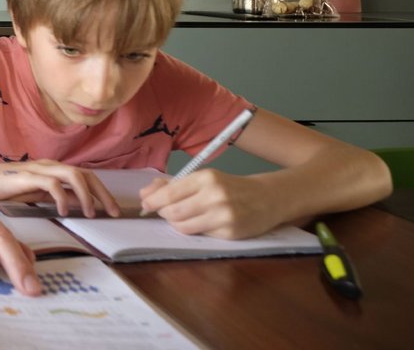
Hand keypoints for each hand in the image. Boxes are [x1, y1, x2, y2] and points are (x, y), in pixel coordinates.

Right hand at [0, 160, 120, 216]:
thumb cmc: (3, 188)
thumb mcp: (36, 194)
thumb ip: (55, 196)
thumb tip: (77, 203)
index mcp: (53, 169)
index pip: (86, 177)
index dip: (102, 192)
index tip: (112, 210)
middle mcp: (50, 165)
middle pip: (86, 175)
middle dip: (102, 194)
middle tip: (113, 213)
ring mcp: (39, 169)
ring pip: (73, 175)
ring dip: (86, 195)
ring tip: (89, 213)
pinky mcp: (28, 176)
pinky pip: (52, 183)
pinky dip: (62, 197)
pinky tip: (63, 212)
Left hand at [140, 169, 276, 238]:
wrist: (268, 198)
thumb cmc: (230, 187)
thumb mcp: (204, 179)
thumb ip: (174, 185)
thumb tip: (145, 193)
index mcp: (206, 178)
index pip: (170, 194)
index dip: (152, 201)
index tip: (145, 204)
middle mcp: (215, 196)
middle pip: (173, 212)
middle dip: (162, 213)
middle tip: (163, 211)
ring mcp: (223, 216)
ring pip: (183, 227)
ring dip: (175, 223)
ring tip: (180, 217)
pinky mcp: (230, 234)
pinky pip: (199, 235)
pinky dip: (194, 230)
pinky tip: (200, 222)